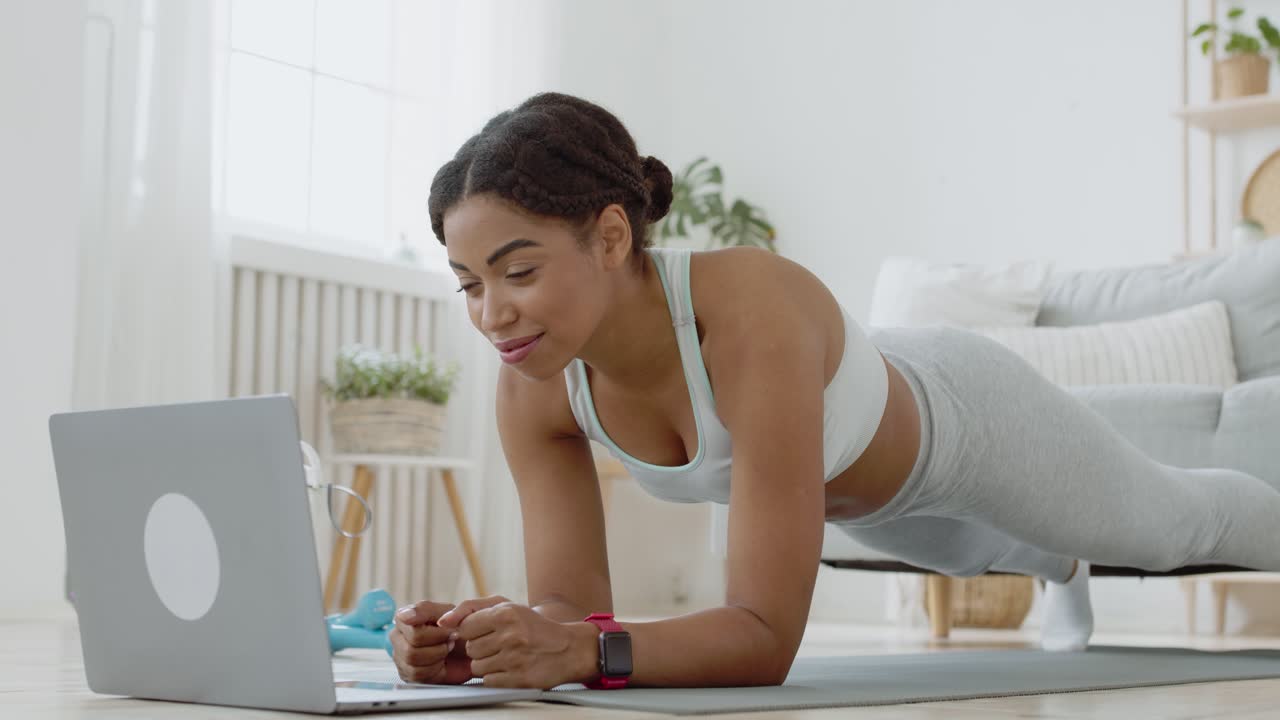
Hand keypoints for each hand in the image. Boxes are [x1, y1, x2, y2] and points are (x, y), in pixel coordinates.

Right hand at [389, 600, 472, 684]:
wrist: (471, 647)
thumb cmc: (458, 626)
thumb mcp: (447, 610)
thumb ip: (424, 609)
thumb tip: (405, 616)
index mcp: (404, 617)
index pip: (411, 628)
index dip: (434, 633)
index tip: (449, 630)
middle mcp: (397, 636)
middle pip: (411, 647)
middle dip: (438, 644)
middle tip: (451, 640)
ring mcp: (400, 656)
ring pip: (413, 660)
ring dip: (437, 655)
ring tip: (447, 648)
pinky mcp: (407, 673)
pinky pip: (417, 674)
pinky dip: (434, 668)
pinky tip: (441, 661)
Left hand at [437, 596, 589, 688]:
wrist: (569, 649)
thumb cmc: (535, 629)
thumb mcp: (510, 609)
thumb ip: (476, 612)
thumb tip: (444, 622)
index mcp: (506, 614)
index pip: (465, 627)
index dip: (472, 633)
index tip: (484, 633)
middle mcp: (510, 635)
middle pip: (471, 649)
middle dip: (481, 649)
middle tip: (499, 645)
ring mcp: (514, 659)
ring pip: (477, 667)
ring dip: (487, 665)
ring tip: (506, 657)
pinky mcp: (518, 679)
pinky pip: (488, 681)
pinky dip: (496, 677)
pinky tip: (510, 669)